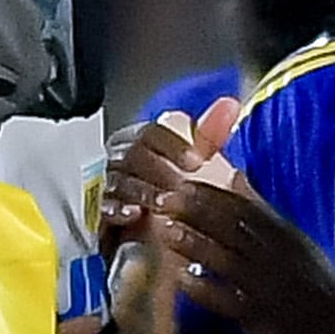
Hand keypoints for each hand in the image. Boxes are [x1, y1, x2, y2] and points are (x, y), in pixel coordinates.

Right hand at [100, 100, 241, 243]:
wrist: (157, 229)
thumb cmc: (176, 187)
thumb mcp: (196, 160)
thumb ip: (210, 133)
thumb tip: (230, 105)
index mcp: (142, 139)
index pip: (153, 132)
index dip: (176, 145)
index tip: (198, 161)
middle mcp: (123, 158)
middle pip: (134, 155)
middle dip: (161, 170)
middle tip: (183, 186)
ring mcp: (111, 184)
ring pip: (121, 180)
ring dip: (144, 191)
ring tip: (164, 203)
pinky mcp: (104, 211)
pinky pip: (105, 206)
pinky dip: (118, 209)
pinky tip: (135, 214)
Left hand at [149, 182, 334, 333]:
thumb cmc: (313, 287)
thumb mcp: (295, 242)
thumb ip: (263, 211)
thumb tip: (236, 176)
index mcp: (285, 236)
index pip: (245, 208)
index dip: (211, 195)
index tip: (182, 185)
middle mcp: (277, 257)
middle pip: (233, 228)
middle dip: (197, 212)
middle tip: (166, 201)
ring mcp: (269, 287)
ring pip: (228, 260)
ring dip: (196, 244)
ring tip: (167, 232)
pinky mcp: (263, 317)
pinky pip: (228, 300)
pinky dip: (204, 289)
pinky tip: (181, 280)